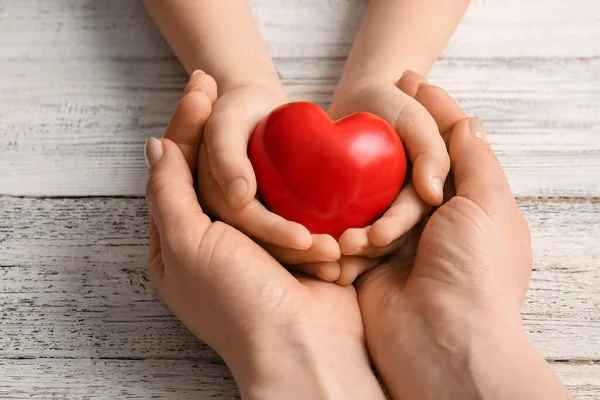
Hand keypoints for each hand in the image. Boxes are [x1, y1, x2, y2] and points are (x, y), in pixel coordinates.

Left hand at [144, 75, 385, 398]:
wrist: (304, 345)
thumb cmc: (238, 301)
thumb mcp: (187, 245)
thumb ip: (168, 194)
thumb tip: (155, 146)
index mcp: (176, 241)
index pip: (174, 171)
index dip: (183, 127)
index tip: (201, 88)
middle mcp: (211, 239)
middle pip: (210, 171)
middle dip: (215, 130)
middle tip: (222, 86)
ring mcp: (253, 241)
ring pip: (250, 183)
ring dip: (254, 159)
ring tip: (255, 115)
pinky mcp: (289, 244)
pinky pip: (285, 202)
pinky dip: (287, 186)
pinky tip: (286, 151)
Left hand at [328, 74, 449, 259]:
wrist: (361, 98)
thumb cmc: (394, 103)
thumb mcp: (417, 121)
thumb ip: (431, 153)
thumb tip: (434, 196)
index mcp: (420, 194)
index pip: (408, 216)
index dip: (394, 228)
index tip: (377, 236)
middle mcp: (398, 209)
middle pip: (384, 238)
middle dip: (366, 247)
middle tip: (342, 249)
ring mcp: (373, 212)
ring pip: (360, 242)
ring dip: (345, 255)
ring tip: (324, 259)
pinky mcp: (348, 210)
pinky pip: (336, 229)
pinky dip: (324, 240)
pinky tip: (307, 249)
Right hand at [357, 72, 570, 398]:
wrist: (442, 339)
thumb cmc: (474, 269)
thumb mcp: (487, 201)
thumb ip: (472, 155)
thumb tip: (464, 116)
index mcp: (467, 206)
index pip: (442, 147)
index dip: (427, 112)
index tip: (404, 80)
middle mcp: (432, 224)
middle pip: (398, 175)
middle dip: (384, 180)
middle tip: (367, 159)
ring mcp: (399, 248)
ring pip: (369, 206)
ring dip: (363, 218)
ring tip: (368, 239)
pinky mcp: (369, 269)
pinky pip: (349, 239)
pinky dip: (347, 243)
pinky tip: (347, 251)